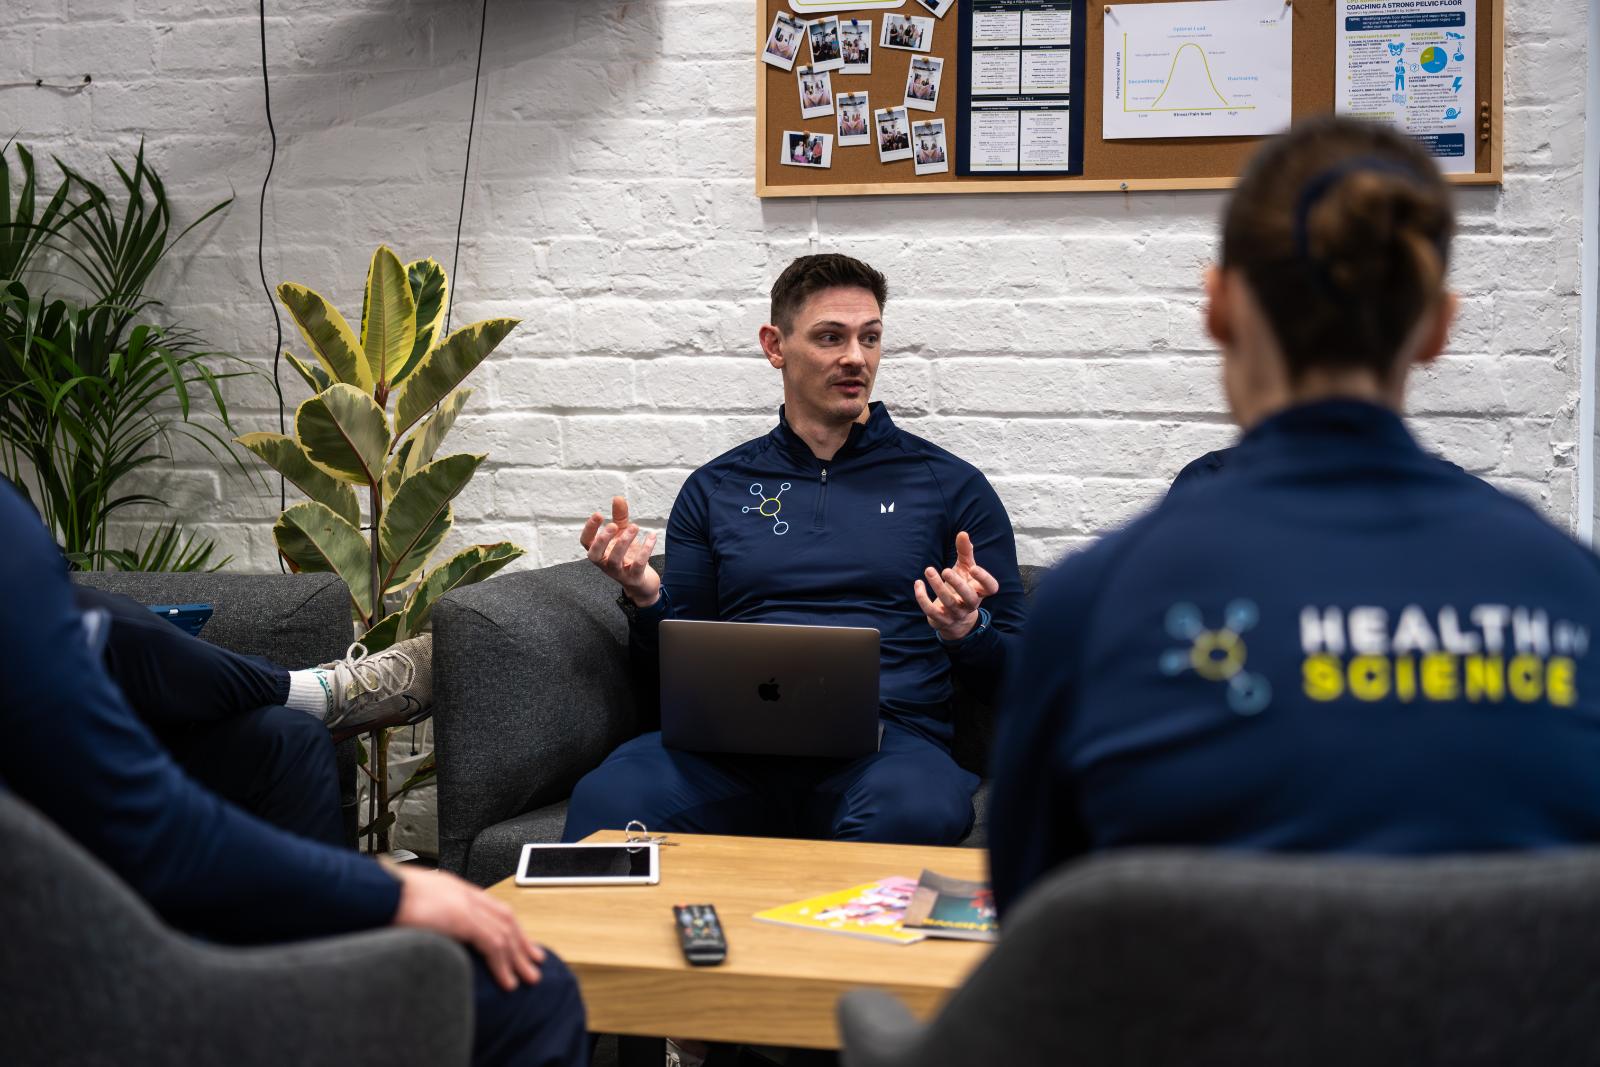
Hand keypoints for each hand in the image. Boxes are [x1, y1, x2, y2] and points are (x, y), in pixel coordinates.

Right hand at [392, 865, 546, 991]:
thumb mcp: (411, 905)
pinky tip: (507, 981)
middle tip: (534, 961)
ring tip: (527, 978)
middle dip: (522, 942)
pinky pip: (493, 945)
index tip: (518, 943)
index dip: (508, 927)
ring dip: (517, 958)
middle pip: (505, 919)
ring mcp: (465, 905)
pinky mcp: (463, 919)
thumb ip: (428, 916)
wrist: (375, 891)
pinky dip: (502, 964)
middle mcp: (464, 894)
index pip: (491, 908)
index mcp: (454, 889)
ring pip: (504, 934)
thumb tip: (429, 930)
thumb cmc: (384, 898)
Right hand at [580, 496, 660, 607]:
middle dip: (602, 539)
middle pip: (595, 555)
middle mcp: (605, 563)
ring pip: (615, 560)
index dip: (589, 529)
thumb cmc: (628, 556)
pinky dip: (645, 550)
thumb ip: (619, 517)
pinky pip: (637, 565)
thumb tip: (618, 498)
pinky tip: (652, 536)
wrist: (642, 582)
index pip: (586, 542)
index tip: (599, 514)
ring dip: (623, 543)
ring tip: (634, 526)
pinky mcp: (634, 578)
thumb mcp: (623, 534)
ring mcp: (618, 572)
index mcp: (600, 552)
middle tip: (613, 525)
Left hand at [914, 531, 999, 641]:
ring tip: (928, 570)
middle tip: (945, 570)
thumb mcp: (965, 570)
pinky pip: (931, 611)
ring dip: (937, 586)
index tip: (973, 568)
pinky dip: (923, 598)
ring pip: (948, 602)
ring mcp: (956, 613)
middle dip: (958, 584)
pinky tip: (918, 583)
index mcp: (980, 591)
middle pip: (969, 597)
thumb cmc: (961, 588)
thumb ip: (965, 552)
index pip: (990, 587)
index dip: (984, 579)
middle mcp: (970, 604)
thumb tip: (963, 533)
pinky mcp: (941, 619)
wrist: (955, 620)